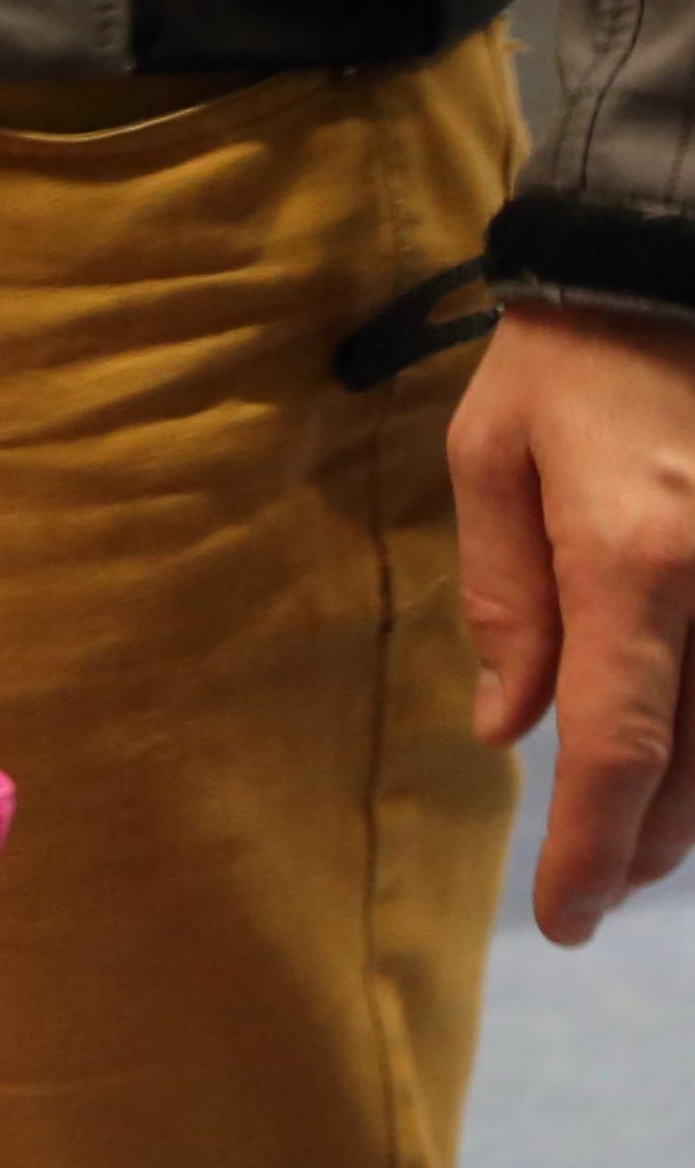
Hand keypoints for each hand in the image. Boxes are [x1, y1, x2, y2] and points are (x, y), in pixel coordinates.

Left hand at [455, 303, 694, 940]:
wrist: (682, 248)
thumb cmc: (575, 345)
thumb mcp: (492, 455)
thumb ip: (504, 599)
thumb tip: (504, 729)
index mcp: (635, 558)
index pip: (617, 750)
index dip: (591, 852)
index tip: (561, 920)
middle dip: (646, 844)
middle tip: (594, 884)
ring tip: (645, 836)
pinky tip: (694, 755)